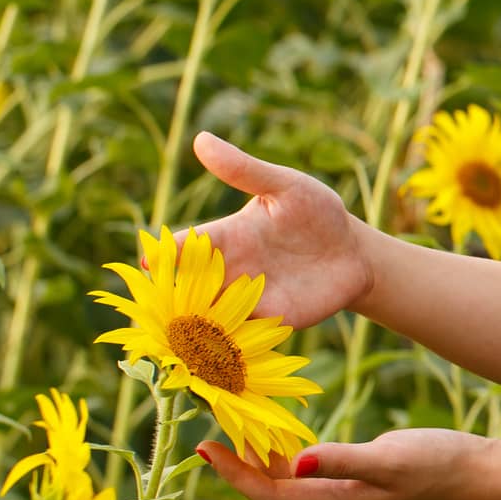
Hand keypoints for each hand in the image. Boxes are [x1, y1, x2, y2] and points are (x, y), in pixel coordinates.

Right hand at [147, 131, 372, 328]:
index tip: (147, 262)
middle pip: (185, 291)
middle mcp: (227, 274)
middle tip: (154, 315)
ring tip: (179, 344)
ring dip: (193, 332)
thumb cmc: (315, 212)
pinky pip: (239, 342)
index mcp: (225, 239)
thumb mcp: (284, 186)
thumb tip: (201, 139)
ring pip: (206, 322)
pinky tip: (215, 360)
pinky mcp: (270, 325)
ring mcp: (246, 303)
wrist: (353, 252)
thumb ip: (244, 170)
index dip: (163, 255)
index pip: (183, 248)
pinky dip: (225, 350)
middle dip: (169, 303)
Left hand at [194, 429, 492, 499]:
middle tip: (212, 426)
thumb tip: (297, 464)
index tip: (204, 447)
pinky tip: (283, 430)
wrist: (477, 474)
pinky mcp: (358, 479)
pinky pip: (309, 470)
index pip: (269, 495)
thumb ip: (342, 461)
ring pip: (288, 480)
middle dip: (238, 463)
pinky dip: (288, 452)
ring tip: (237, 423)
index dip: (233, 474)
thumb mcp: (389, 458)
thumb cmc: (437, 463)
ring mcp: (345, 494)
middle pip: (271, 490)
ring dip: (260, 456)